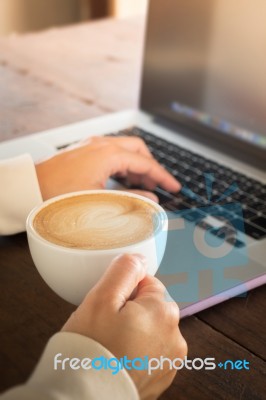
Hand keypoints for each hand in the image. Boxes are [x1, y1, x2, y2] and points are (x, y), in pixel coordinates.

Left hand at [35, 136, 180, 200]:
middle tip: (159, 185)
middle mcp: (102, 144)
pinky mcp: (85, 150)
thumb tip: (151, 199)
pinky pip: (112, 153)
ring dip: (137, 166)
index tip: (174, 187)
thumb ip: (130, 199)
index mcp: (108, 154)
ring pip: (125, 150)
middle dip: (151, 167)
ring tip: (143, 186)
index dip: (162, 176)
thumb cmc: (58, 193)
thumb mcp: (99, 200)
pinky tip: (123, 180)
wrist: (30, 187)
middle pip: (138, 150)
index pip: (145, 163)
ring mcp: (92, 145)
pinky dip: (123, 165)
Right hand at [62, 254, 186, 399]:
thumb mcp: (102, 298)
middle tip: (106, 326)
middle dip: (129, 311)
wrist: (86, 397)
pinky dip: (135, 352)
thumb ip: (124, 270)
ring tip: (111, 345)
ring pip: (149, 329)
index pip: (147, 283)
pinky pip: (149, 352)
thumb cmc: (92, 350)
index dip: (123, 291)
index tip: (108, 306)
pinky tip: (117, 359)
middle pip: (149, 307)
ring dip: (133, 332)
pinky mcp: (162, 377)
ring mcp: (170, 359)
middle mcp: (175, 335)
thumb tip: (139, 258)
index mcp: (164, 311)